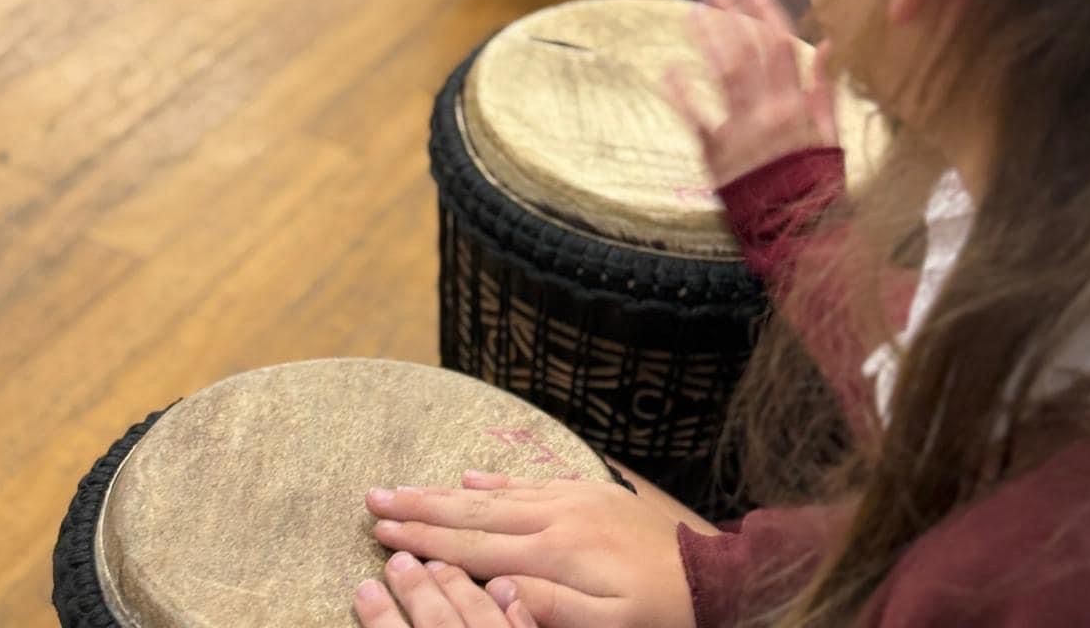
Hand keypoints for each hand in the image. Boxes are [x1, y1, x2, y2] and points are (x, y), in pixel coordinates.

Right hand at [365, 474, 699, 627]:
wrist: (716, 572)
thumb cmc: (661, 611)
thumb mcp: (609, 626)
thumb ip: (550, 607)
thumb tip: (495, 590)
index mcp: (552, 553)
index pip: (472, 545)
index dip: (422, 537)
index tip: (380, 527)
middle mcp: (554, 516)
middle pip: (472, 511)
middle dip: (420, 505)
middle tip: (373, 496)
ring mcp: (570, 500)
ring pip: (493, 494)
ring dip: (446, 490)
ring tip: (406, 485)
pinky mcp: (587, 495)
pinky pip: (528, 483)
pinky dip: (494, 480)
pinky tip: (472, 475)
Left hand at [666, 0, 837, 187]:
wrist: (800, 236)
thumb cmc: (817, 183)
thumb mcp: (831, 135)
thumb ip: (825, 89)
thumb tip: (828, 43)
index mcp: (796, 106)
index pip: (780, 46)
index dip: (765, 14)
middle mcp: (768, 113)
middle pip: (747, 52)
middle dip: (731, 15)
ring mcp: (740, 133)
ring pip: (723, 76)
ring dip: (707, 40)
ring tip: (692, 11)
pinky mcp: (716, 156)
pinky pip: (695, 120)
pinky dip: (680, 95)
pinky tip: (668, 70)